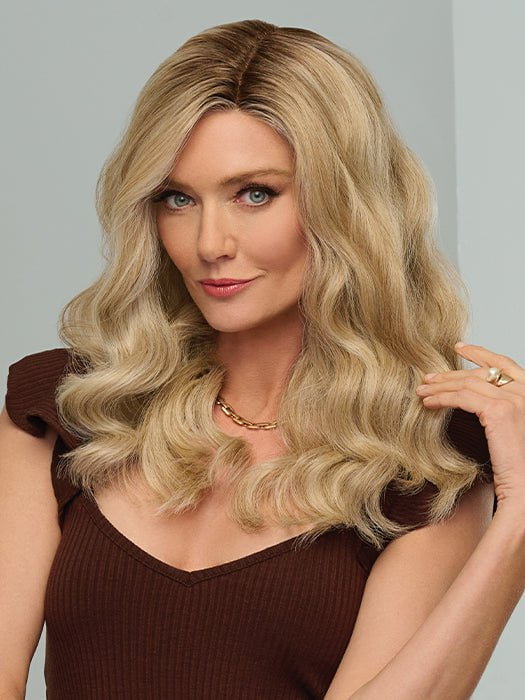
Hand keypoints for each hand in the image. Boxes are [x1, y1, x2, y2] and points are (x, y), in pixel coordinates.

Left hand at [415, 342, 524, 510]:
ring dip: (441, 386)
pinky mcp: (499, 411)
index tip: (459, 347)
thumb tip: (473, 401)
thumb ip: (498, 411)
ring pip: (468, 383)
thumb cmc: (518, 468)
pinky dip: (441, 398)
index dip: (481, 353)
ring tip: (421, 391)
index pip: (505, 364)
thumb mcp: (510, 431)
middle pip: (481, 372)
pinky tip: (428, 403)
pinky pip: (462, 397)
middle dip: (452, 373)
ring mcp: (514, 399)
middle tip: (429, 377)